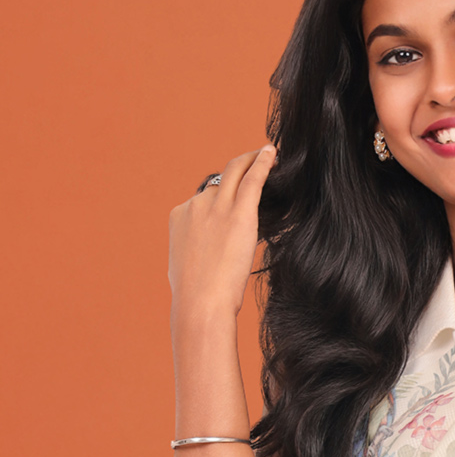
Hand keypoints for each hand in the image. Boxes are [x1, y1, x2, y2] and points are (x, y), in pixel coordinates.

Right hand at [168, 145, 275, 318]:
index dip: (220, 200)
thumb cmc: (195, 297)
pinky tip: (272, 154)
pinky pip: (253, 179)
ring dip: (251, 160)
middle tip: (253, 162)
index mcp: (179, 217)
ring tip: (267, 155)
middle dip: (236, 170)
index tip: (233, 199)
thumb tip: (204, 260)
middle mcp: (196, 206)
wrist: (200, 302)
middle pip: (220, 182)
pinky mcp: (239, 213)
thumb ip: (194, 253)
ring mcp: (216, 207)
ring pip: (235, 172)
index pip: (203, 200)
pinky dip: (262, 162)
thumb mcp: (185, 268)